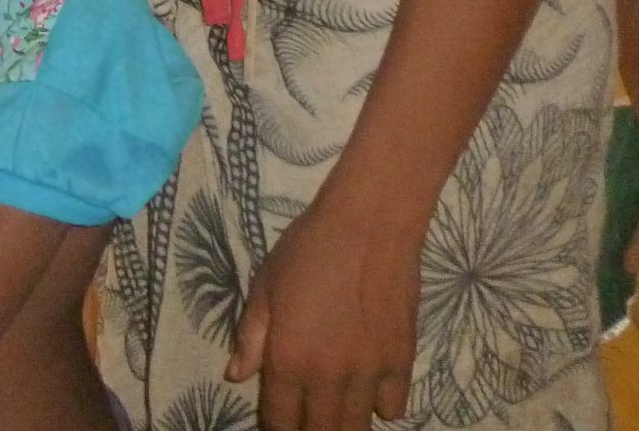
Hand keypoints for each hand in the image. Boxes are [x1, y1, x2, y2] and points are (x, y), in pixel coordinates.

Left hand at [226, 189, 421, 430]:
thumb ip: (250, 337)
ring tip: (333, 410)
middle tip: (303, 415)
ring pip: (355, 427)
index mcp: (287, 360)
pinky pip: (392, 408)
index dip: (275, 426)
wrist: (368, 228)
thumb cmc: (307, 251)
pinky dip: (379, 406)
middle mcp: (327, 378)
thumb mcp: (264, 288)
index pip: (279, 420)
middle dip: (307, 429)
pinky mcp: (402, 365)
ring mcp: (369, 375)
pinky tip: (368, 388)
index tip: (276, 422)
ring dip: (341, 423)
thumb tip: (236, 376)